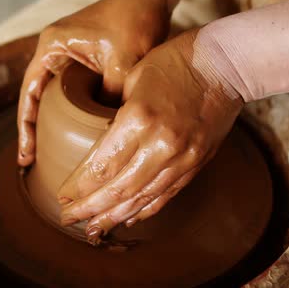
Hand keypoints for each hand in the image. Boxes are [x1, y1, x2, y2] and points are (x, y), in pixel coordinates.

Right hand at [17, 0, 169, 165]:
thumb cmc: (133, 19)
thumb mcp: (123, 60)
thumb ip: (111, 94)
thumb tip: (109, 133)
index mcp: (52, 48)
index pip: (29, 93)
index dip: (25, 127)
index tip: (25, 155)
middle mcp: (56, 55)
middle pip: (36, 100)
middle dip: (33, 132)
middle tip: (31, 164)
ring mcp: (70, 61)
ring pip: (54, 101)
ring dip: (50, 128)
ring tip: (47, 160)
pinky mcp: (86, 67)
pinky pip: (73, 97)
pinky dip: (72, 118)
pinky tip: (78, 140)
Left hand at [56, 30, 243, 244]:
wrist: (226, 64)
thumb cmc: (175, 60)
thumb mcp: (133, 78)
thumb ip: (116, 115)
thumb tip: (99, 145)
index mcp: (138, 118)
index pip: (100, 166)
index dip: (78, 187)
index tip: (62, 196)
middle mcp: (160, 144)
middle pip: (117, 190)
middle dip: (89, 208)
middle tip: (68, 218)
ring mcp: (182, 158)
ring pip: (141, 199)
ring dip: (114, 217)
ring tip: (93, 229)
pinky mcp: (196, 163)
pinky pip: (166, 194)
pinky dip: (145, 210)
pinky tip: (128, 218)